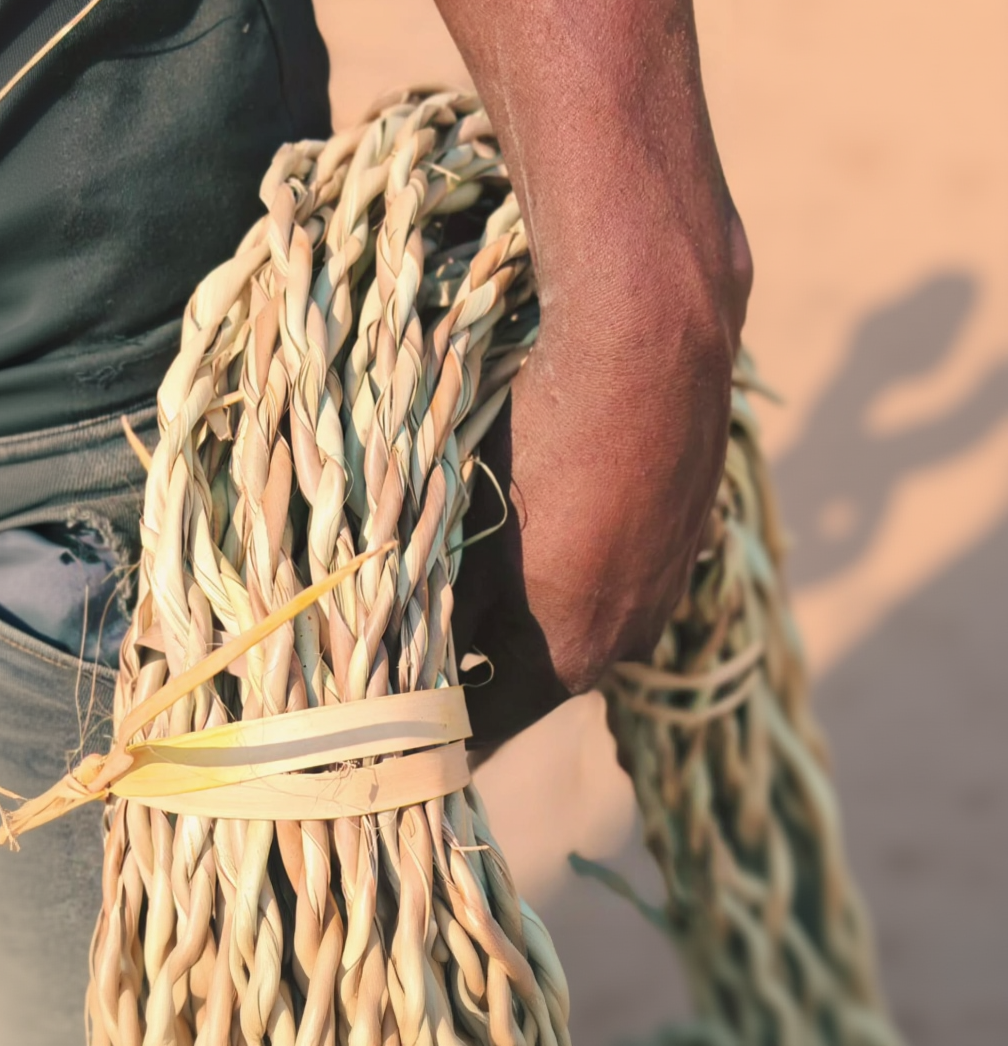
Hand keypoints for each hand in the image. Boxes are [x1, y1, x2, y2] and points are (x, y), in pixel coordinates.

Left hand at [452, 205, 750, 747]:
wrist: (653, 344)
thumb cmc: (541, 440)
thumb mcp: (468, 532)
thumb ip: (440, 610)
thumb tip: (408, 669)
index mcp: (570, 654)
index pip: (486, 725)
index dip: (432, 728)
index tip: (390, 721)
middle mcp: (628, 638)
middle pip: (532, 678)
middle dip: (473, 665)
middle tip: (414, 639)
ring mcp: (664, 588)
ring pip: (574, 623)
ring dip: (524, 612)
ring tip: (475, 568)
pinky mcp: (683, 537)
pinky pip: (614, 577)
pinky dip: (571, 569)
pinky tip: (546, 522)